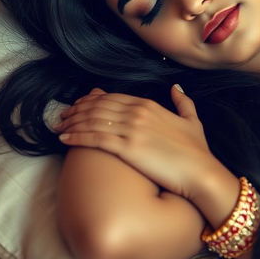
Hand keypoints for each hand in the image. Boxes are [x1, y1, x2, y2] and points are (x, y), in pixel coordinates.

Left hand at [54, 85, 223, 201]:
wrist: (200, 171)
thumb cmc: (197, 151)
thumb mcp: (193, 120)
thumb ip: (183, 102)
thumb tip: (176, 87)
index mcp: (150, 105)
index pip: (112, 98)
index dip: (91, 101)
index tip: (78, 106)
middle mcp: (138, 113)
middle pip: (98, 107)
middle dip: (76, 110)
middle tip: (63, 116)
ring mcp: (132, 130)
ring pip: (93, 121)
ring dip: (72, 123)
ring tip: (59, 127)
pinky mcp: (127, 148)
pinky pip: (95, 138)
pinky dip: (77, 136)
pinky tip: (64, 139)